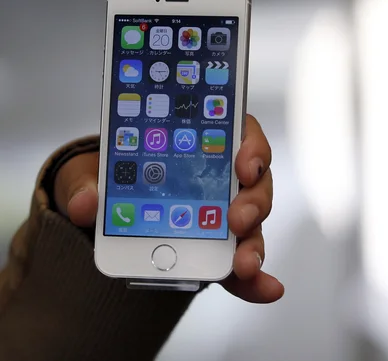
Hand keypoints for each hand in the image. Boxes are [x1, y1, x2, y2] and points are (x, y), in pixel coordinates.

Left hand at [54, 115, 283, 302]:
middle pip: (255, 182)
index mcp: (200, 143)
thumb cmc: (109, 178)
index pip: (240, 133)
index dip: (251, 148)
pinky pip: (241, 264)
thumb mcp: (89, 171)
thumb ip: (86, 182)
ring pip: (253, 224)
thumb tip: (88, 205)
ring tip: (244, 264)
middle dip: (253, 202)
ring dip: (254, 243)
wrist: (105, 213)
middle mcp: (221, 177)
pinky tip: (265, 290)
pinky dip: (255, 280)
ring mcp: (223, 215)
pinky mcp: (218, 250)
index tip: (244, 166)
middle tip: (237, 220)